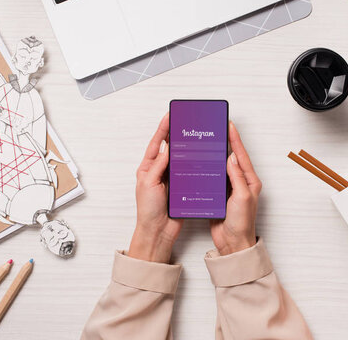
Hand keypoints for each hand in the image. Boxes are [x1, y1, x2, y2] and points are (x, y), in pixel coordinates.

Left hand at [128, 113, 182, 262]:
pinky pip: (188, 171)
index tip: (170, 116)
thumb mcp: (149, 183)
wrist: (158, 231)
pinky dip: (194, 164)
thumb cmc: (148, 210)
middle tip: (184, 121)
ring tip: (193, 135)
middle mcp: (159, 171)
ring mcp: (171, 178)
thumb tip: (165, 145)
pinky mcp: (181, 187)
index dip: (163, 129)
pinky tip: (200, 157)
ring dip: (186, 148)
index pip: (157, 143)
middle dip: (175, 134)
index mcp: (148, 168)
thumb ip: (158, 164)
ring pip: (180, 158)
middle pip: (169, 148)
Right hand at [210, 122, 261, 254]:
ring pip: (221, 166)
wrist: (232, 243)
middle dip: (226, 143)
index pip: (241, 155)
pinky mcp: (219, 195)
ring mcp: (230, 189)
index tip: (229, 125)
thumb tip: (231, 157)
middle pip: (232, 157)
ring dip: (215, 155)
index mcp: (250, 181)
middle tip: (218, 129)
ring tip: (208, 141)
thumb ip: (237, 177)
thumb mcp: (241, 197)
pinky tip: (201, 163)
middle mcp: (241, 183)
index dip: (235, 139)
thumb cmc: (241, 224)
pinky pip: (213, 177)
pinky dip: (208, 169)